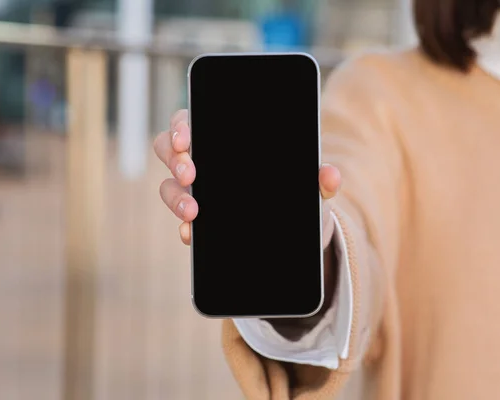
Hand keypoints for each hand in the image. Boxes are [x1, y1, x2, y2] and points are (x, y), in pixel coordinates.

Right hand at [153, 109, 341, 247]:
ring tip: (193, 211)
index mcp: (222, 138)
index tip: (186, 138)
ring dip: (175, 196)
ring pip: (168, 186)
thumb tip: (330, 177)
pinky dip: (184, 228)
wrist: (295, 227)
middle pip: (169, 149)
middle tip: (190, 173)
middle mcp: (201, 160)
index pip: (190, 120)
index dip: (181, 125)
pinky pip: (181, 221)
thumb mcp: (309, 183)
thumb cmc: (295, 191)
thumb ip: (319, 178)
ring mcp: (196, 190)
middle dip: (175, 159)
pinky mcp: (198, 220)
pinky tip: (190, 234)